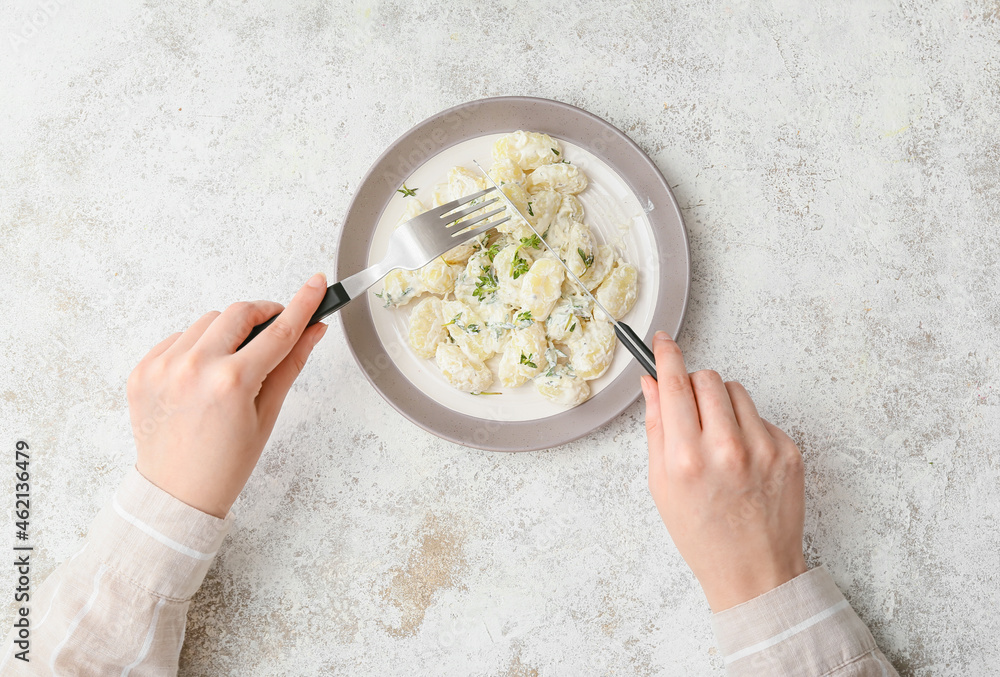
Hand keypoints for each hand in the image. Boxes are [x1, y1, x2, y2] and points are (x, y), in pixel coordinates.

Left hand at [126, 274, 329, 517]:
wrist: (177, 492)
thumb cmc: (225, 463)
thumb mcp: (267, 414)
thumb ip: (290, 364)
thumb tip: (313, 330)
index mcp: (231, 382)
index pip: (278, 331)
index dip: (302, 304)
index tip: (316, 284)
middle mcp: (194, 368)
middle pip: (238, 313)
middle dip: (262, 315)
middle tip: (274, 328)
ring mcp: (163, 367)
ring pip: (207, 322)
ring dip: (227, 332)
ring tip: (233, 364)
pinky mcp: (142, 370)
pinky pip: (178, 339)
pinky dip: (196, 347)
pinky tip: (203, 377)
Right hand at [641, 331, 806, 611]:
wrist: (753, 571)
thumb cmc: (702, 534)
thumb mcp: (661, 485)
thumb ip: (656, 428)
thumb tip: (652, 384)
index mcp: (686, 457)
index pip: (675, 384)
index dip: (666, 355)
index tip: (663, 340)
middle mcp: (726, 448)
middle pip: (707, 378)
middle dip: (694, 386)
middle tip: (690, 412)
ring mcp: (763, 448)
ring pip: (736, 391)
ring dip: (722, 404)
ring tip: (718, 441)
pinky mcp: (789, 451)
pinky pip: (760, 416)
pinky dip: (747, 427)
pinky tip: (742, 459)